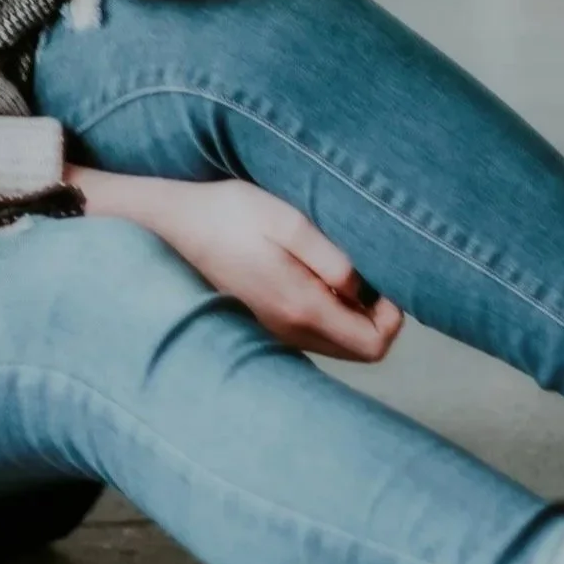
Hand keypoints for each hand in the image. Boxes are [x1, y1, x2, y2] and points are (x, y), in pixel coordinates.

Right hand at [78, 168, 403, 362]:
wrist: (169, 223)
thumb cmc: (227, 213)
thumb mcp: (286, 221)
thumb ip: (331, 259)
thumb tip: (367, 289)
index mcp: (300, 307)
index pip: (375, 344)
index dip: (394, 317)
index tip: (384, 280)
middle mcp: (289, 330)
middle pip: (362, 350)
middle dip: (377, 317)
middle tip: (367, 273)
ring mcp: (273, 329)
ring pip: (338, 343)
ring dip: (352, 314)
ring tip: (338, 269)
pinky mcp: (263, 321)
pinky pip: (314, 332)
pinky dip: (328, 312)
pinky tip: (312, 275)